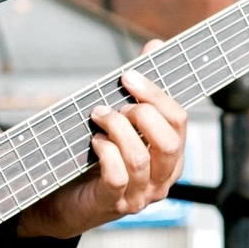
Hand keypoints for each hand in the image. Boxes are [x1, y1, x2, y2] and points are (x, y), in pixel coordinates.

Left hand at [21, 63, 185, 236]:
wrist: (68, 199)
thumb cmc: (99, 155)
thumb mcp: (123, 120)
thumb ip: (140, 87)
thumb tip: (156, 45)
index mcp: (170, 155)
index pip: (179, 120)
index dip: (155, 93)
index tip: (128, 75)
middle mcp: (162, 178)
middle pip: (170, 141)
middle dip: (140, 112)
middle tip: (116, 104)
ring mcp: (140, 194)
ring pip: (140, 156)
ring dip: (116, 127)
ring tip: (98, 116)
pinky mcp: (114, 202)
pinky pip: (117, 175)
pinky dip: (105, 151)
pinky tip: (95, 141)